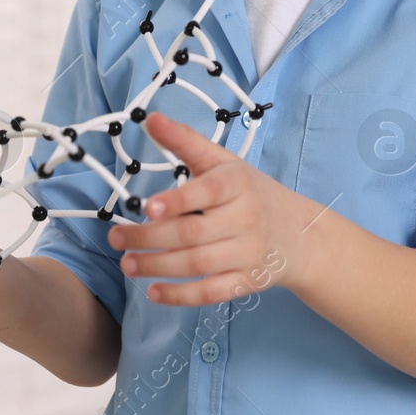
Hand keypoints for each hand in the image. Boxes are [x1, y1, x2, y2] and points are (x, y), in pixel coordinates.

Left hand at [106, 111, 324, 304]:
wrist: (298, 233)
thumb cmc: (250, 192)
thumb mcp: (223, 162)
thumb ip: (186, 141)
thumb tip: (150, 119)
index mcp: (238, 183)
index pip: (208, 191)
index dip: (178, 200)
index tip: (148, 206)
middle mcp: (245, 218)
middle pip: (193, 233)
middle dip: (149, 238)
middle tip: (117, 239)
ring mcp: (247, 252)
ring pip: (198, 264)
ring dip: (157, 266)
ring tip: (127, 264)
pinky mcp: (246, 281)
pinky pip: (211, 293)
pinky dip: (181, 296)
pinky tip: (154, 292)